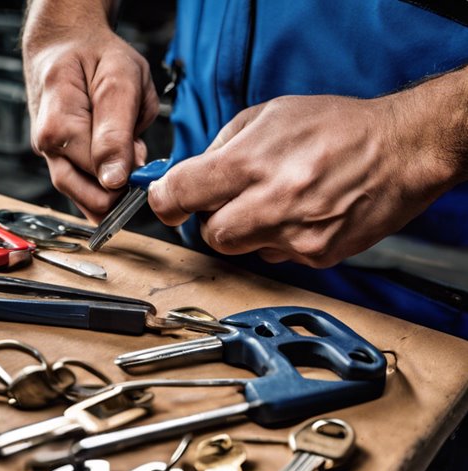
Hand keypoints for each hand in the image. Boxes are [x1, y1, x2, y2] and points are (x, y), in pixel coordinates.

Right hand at [22, 2, 157, 220]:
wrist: (64, 47)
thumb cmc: (94, 56)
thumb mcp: (120, 77)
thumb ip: (119, 130)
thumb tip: (118, 178)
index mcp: (58, 125)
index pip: (100, 174)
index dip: (131, 170)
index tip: (144, 151)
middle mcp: (47, 148)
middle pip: (93, 198)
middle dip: (124, 184)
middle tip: (138, 152)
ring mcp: (50, 159)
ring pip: (88, 202)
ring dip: (115, 187)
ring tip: (125, 150)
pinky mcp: (58, 164)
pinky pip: (85, 192)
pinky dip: (105, 186)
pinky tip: (115, 161)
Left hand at [148, 93, 461, 267]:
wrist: (403, 149)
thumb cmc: (338, 127)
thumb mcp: (269, 115)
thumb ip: (221, 147)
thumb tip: (186, 175)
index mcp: (251, 163)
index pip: (178, 195)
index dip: (166, 200)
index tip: (168, 201)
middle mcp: (271, 203)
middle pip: (208, 234)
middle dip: (212, 218)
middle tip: (231, 198)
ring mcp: (295, 235)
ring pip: (240, 249)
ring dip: (244, 230)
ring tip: (271, 202)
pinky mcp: (316, 256)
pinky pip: (274, 256)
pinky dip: (278, 239)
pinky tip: (300, 213)